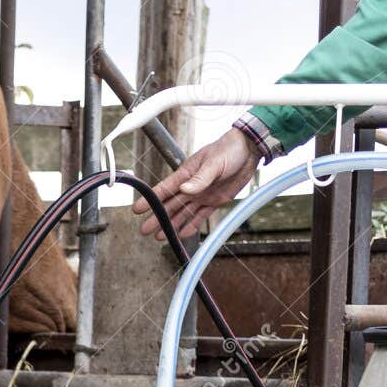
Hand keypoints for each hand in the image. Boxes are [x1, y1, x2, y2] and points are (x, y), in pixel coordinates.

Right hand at [135, 128, 260, 239]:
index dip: (150, 199)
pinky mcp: (215, 200)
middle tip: (144, 230)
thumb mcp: (214, 163)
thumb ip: (200, 179)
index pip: (164, 189)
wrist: (249, 151)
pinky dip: (191, 225)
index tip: (137, 209)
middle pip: (170, 205)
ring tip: (159, 237)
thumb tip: (185, 190)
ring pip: (183, 213)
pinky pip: (200, 215)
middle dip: (157, 218)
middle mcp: (191, 186)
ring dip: (171, 225)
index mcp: (186, 175)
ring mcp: (202, 194)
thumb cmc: (229, 150)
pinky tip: (182, 234)